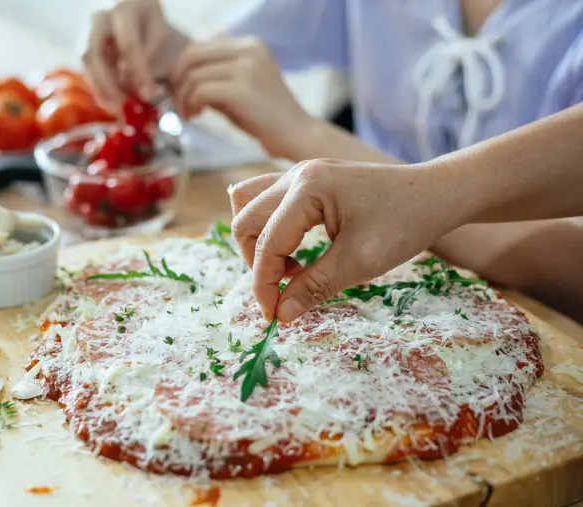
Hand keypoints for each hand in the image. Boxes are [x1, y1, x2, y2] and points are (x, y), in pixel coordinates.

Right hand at [82, 0, 190, 110]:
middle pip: (92, 53)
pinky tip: (112, 102)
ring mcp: (87, 31)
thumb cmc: (149, 18)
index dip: (138, 72)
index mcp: (123, 9)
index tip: (148, 95)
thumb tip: (140, 87)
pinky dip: (99, 88)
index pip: (128, 44)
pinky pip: (88, 70)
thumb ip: (150, 54)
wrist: (130, 5)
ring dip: (100, 90)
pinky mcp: (84, 46)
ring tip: (118, 110)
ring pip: (86, 64)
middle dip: (106, 84)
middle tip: (122, 108)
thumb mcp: (158, 29)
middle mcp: (99, 18)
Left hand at [170, 36, 314, 158]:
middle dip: (177, 81)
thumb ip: (215, 77)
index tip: (180, 91)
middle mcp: (248, 50)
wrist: (295, 134)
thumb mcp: (239, 87)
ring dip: (183, 98)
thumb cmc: (265, 116)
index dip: (182, 69)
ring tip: (188, 115)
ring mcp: (246, 68)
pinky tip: (196, 116)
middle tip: (177, 103)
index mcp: (249, 45)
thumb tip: (179, 77)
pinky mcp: (242, 89)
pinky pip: (201, 91)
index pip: (200, 47)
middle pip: (192, 56)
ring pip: (194, 76)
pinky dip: (192, 105)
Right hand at [229, 159, 466, 321]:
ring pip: (249, 205)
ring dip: (258, 241)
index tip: (272, 315)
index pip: (267, 242)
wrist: (436, 194)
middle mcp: (296, 174)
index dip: (264, 284)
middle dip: (257, 262)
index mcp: (307, 188)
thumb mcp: (360, 261)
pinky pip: (268, 202)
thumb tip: (279, 314)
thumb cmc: (404, 223)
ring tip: (289, 268)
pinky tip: (297, 251)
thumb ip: (314, 287)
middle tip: (284, 291)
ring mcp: (299, 173)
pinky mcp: (306, 180)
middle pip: (246, 220)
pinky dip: (270, 229)